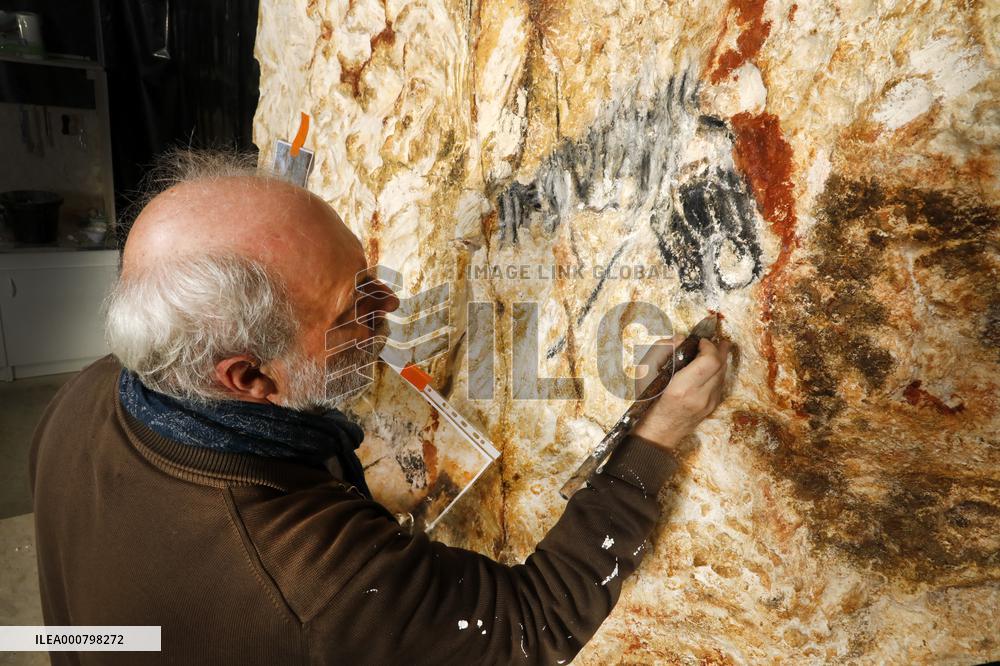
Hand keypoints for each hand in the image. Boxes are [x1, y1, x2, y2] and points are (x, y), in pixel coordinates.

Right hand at [630, 335, 731, 451]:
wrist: (657, 433)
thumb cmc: (648, 402)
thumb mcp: (645, 374)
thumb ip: (661, 351)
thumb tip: (680, 339)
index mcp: (682, 388)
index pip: (710, 361)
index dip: (709, 346)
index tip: (700, 341)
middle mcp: (700, 396)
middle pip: (721, 365)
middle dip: (718, 349)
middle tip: (712, 341)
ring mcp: (709, 403)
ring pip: (723, 374)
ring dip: (720, 360)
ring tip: (714, 349)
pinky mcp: (712, 407)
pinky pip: (720, 384)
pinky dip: (717, 372)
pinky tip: (709, 367)